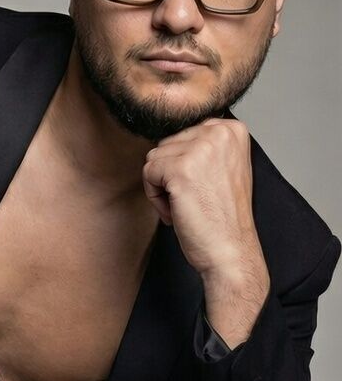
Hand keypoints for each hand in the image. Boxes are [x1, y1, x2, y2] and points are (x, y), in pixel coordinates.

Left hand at [142, 118, 269, 346]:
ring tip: (187, 206)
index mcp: (232, 129)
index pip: (184, 134)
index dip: (185, 165)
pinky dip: (156, 198)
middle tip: (195, 201)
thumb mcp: (223, 168)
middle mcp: (219, 132)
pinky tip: (177, 212)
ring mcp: (200, 148)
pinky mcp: (180, 169)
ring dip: (163, 187)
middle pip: (167, 144)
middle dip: (172, 176)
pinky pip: (148, 174)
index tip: (203, 188)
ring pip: (154, 158)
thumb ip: (203, 146)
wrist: (231, 251)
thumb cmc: (223, 217)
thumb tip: (168, 137)